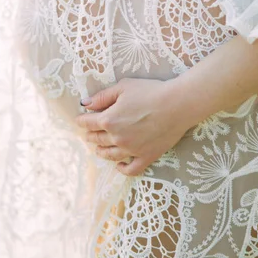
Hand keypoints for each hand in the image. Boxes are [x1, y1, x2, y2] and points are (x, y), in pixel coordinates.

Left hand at [75, 77, 189, 176]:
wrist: (178, 104)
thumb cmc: (151, 91)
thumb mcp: (123, 87)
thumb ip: (102, 97)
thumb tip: (85, 104)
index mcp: (109, 120)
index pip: (88, 123)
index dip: (82, 120)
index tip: (80, 119)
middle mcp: (117, 138)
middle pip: (97, 139)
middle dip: (90, 135)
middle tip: (88, 133)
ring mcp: (131, 150)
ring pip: (110, 155)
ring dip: (101, 151)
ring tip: (99, 148)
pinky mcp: (146, 157)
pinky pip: (131, 169)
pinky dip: (122, 169)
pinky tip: (119, 165)